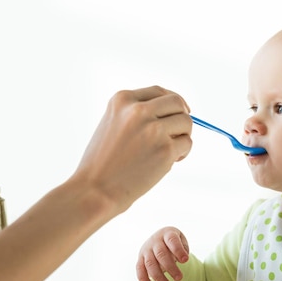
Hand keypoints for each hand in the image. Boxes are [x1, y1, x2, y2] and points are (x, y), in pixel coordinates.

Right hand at [73, 86, 191, 217]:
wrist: (95, 189)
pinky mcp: (166, 149)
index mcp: (122, 100)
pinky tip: (170, 162)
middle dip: (182, 116)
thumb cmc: (102, 162)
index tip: (180, 110)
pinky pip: (186, 143)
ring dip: (183, 136)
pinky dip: (182, 152)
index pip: (158, 91)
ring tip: (171, 151)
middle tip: (178, 133)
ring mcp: (153, 129)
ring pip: (186, 122)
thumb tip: (174, 110)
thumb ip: (136, 114)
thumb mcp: (112, 124)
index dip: (173, 101)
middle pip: (177, 102)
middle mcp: (138, 110)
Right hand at [136, 226, 189, 280]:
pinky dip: (143, 279)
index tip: (185, 260)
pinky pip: (140, 269)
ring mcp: (146, 250)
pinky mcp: (140, 258)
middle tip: (179, 278)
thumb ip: (183, 249)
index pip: (172, 241)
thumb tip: (182, 260)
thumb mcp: (182, 241)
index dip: (178, 250)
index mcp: (167, 233)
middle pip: (161, 254)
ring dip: (158, 277)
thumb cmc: (174, 243)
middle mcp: (155, 241)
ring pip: (150, 264)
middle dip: (170, 267)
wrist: (160, 238)